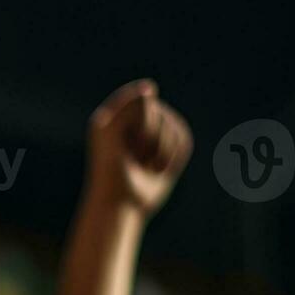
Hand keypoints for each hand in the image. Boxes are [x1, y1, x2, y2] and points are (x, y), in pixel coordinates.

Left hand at [84, 79, 192, 216]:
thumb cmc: (110, 172)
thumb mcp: (112, 135)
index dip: (141, 122)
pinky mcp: (167, 149)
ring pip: (174, 126)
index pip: (141, 99)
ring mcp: (151, 135)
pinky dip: (173, 157)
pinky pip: (184, 141)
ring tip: (144, 166)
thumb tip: (150, 90)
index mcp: (112, 115)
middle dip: (150, 138)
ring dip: (161, 150)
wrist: (120, 204)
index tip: (128, 140)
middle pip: (159, 112)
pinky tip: (158, 170)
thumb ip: (128, 108)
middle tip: (133, 159)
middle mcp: (131, 121)